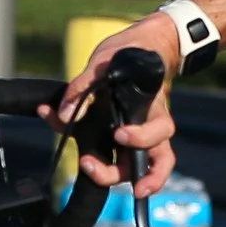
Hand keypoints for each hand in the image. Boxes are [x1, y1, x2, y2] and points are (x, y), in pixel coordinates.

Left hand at [45, 12, 181, 199]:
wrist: (139, 49)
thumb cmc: (130, 54)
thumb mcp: (107, 60)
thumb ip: (85, 85)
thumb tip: (65, 113)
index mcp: (153, 109)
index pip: (159, 132)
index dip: (141, 138)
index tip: (119, 134)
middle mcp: (149, 129)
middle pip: (149, 161)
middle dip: (120, 172)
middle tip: (89, 165)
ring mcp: (135, 138)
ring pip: (135, 168)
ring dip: (111, 177)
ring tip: (88, 173)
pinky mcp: (117, 138)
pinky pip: (109, 155)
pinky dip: (89, 156)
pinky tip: (68, 143)